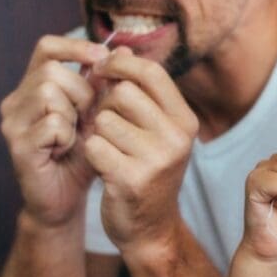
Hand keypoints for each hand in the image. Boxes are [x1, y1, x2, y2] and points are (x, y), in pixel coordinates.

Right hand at [0, 35, 108, 226]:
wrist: (66, 199)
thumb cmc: (82, 155)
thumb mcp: (98, 115)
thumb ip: (106, 85)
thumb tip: (124, 49)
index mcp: (33, 87)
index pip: (46, 48)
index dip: (74, 47)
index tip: (101, 57)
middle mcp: (16, 101)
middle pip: (51, 71)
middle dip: (81, 91)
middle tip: (88, 117)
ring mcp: (13, 123)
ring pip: (48, 92)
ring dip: (74, 114)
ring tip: (75, 135)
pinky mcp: (17, 145)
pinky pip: (51, 123)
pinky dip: (67, 136)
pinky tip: (66, 150)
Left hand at [83, 47, 199, 252]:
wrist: (150, 229)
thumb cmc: (147, 170)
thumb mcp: (153, 128)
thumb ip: (138, 90)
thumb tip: (119, 48)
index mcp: (185, 120)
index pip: (151, 72)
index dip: (120, 65)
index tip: (102, 70)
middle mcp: (177, 138)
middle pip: (123, 93)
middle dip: (106, 106)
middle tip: (107, 125)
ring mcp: (156, 160)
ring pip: (104, 120)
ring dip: (97, 132)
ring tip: (109, 150)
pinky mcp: (131, 179)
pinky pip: (94, 146)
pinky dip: (91, 154)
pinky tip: (103, 167)